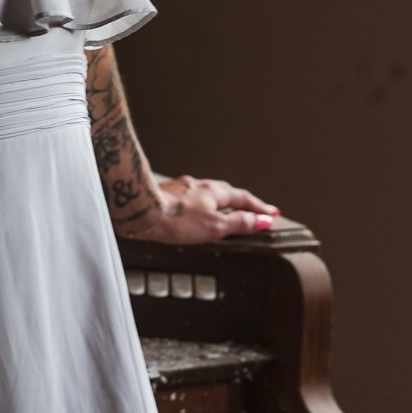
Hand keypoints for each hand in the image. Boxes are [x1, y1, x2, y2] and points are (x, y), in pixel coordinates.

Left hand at [126, 174, 279, 246]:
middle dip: (241, 202)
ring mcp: (181, 188)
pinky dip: (200, 205)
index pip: (244, 198)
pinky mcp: (166, 194)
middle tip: (251, 210)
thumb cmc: (174, 219)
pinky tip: (192, 212)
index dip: (259, 208)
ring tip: (224, 212)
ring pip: (206, 193)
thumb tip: (262, 221)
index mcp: (214, 192)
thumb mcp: (215, 227)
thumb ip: (240, 223)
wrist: (140, 211)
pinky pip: (190, 198)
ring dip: (219, 202)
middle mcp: (198, 185)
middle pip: (226, 192)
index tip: (271, 214)